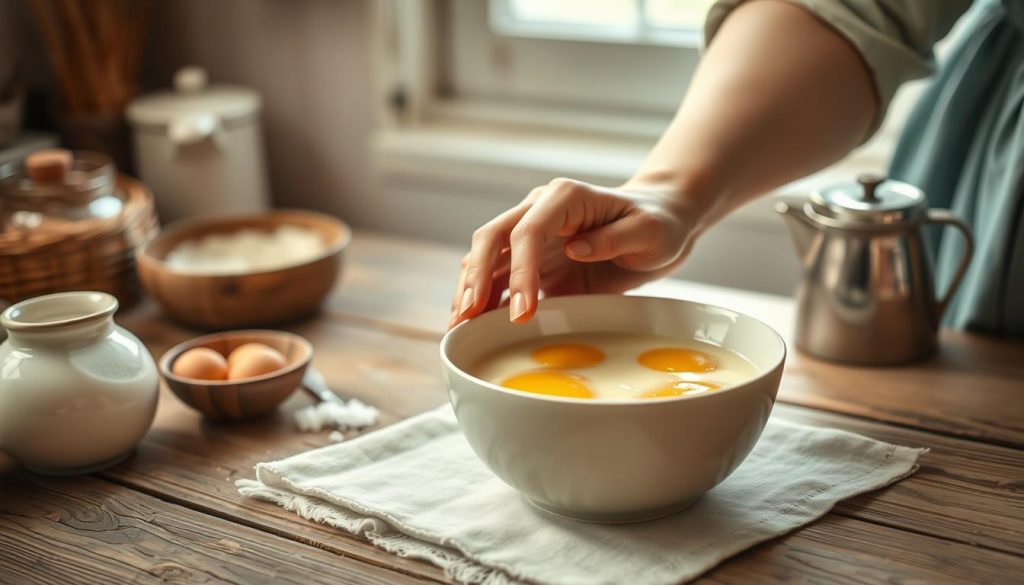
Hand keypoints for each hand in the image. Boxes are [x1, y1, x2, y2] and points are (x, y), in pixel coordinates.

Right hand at [448, 178, 700, 327]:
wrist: (660, 226)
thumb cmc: (658, 224)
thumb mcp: (650, 231)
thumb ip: (615, 238)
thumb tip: (575, 249)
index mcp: (563, 198)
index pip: (527, 231)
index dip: (519, 271)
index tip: (522, 312)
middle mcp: (538, 211)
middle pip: (492, 239)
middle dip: (476, 278)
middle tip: (468, 317)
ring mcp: (531, 237)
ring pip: (485, 259)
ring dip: (469, 291)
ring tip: (458, 327)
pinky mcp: (531, 263)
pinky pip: (497, 280)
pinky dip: (482, 301)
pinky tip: (470, 325)